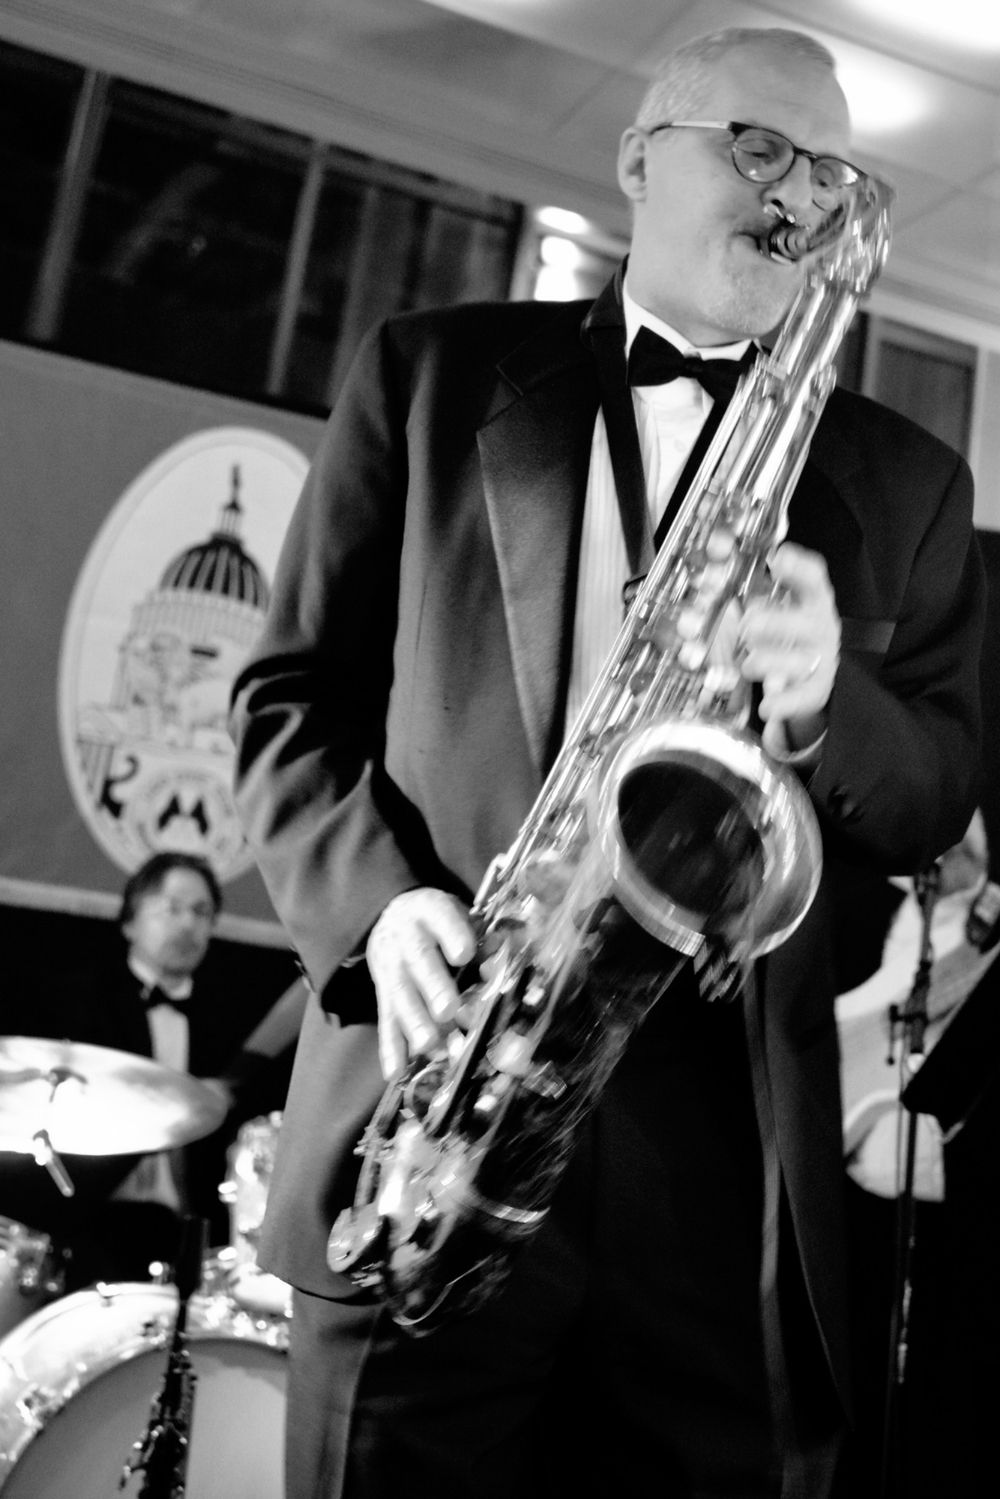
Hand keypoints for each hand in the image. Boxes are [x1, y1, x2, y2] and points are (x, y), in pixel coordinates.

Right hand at [366, 887, 477, 1078]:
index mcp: (430, 910)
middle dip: (434, 987)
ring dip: (415, 1022)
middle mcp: (406, 937)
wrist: (391, 915)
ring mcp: (390, 965)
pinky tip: (395, 1071)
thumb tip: (503, 962)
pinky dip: (390, 1047)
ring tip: (430, 1045)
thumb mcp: (461, 916)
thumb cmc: (439, 922)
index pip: (441, 918)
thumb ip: (484, 939)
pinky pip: (385, 1019)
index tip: (464, 954)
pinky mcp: (382, 991)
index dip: (453, 935)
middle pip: (419, 961)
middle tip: (448, 1011)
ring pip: (401, 994)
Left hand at [738, 542, 840, 745]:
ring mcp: (820, 659)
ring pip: (799, 661)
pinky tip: (767, 706)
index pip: (813, 579)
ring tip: (748, 664)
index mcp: (812, 601)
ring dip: (770, 662)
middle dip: (776, 623)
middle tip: (748, 625)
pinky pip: (802, 697)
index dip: (798, 568)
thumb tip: (713, 577)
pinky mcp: (816, 689)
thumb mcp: (777, 606)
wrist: (815, 670)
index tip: (778, 558)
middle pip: (806, 623)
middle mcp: (820, 628)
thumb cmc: (789, 632)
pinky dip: (784, 703)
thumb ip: (753, 593)